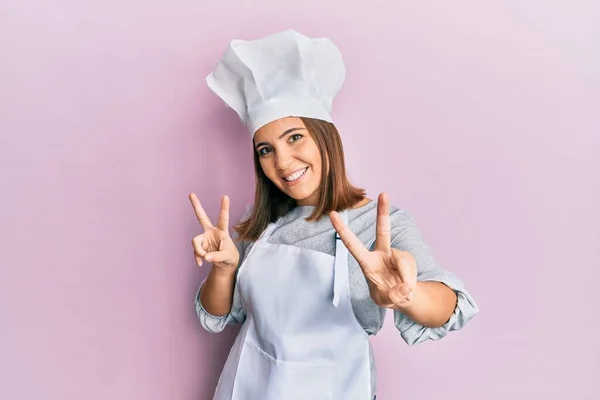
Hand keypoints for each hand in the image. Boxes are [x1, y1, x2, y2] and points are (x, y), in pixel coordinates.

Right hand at [189, 193, 239, 270]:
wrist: (225, 263)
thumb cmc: (230, 256)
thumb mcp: (227, 257)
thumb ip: (217, 257)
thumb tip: (205, 257)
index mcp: (221, 231)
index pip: (223, 218)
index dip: (224, 208)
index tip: (226, 196)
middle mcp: (211, 231)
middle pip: (201, 216)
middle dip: (196, 205)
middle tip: (191, 193)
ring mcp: (204, 238)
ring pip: (195, 241)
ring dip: (199, 252)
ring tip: (205, 259)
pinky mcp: (200, 245)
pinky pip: (195, 251)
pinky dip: (197, 258)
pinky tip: (201, 263)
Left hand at [329, 193, 417, 308]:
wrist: (403, 297)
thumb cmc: (386, 295)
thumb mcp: (385, 300)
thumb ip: (392, 296)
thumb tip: (404, 287)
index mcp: (366, 262)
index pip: (352, 244)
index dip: (342, 230)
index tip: (333, 213)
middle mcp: (381, 254)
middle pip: (383, 230)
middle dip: (384, 212)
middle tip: (384, 193)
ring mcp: (396, 255)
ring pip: (402, 262)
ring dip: (404, 279)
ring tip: (402, 291)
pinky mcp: (408, 259)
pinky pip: (410, 269)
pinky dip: (410, 281)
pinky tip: (407, 287)